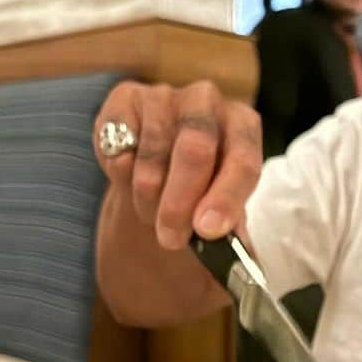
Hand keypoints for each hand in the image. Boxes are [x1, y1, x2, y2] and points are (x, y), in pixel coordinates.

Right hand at [93, 80, 262, 249]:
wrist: (160, 185)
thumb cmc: (199, 202)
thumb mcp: (223, 224)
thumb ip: (234, 242)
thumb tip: (242, 266)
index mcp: (243, 127)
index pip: (242, 159)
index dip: (225, 196)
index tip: (209, 230)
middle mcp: (208, 102)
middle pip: (195, 149)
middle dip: (180, 203)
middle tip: (171, 239)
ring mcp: (164, 95)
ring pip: (153, 154)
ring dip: (149, 197)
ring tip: (152, 214)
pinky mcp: (124, 98)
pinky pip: (118, 143)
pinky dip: (121, 174)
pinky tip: (130, 179)